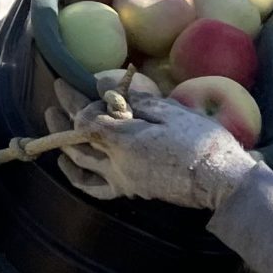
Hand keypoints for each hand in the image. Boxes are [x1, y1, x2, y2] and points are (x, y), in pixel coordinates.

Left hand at [67, 95, 261, 209]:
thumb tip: (102, 85)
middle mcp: (115, 162)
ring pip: (80, 160)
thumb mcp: (169, 111)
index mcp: (124, 139)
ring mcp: (120, 179)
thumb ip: (133, 100)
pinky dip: (76, 176)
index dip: (74, 99)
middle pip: (78, 136)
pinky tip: (67, 164)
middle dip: (64, 114)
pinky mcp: (129, 190)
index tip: (67, 82)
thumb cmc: (200, 140)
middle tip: (57, 94)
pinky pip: (94, 187)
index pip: (86, 118)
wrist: (219, 179)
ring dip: (63, 139)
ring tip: (53, 120)